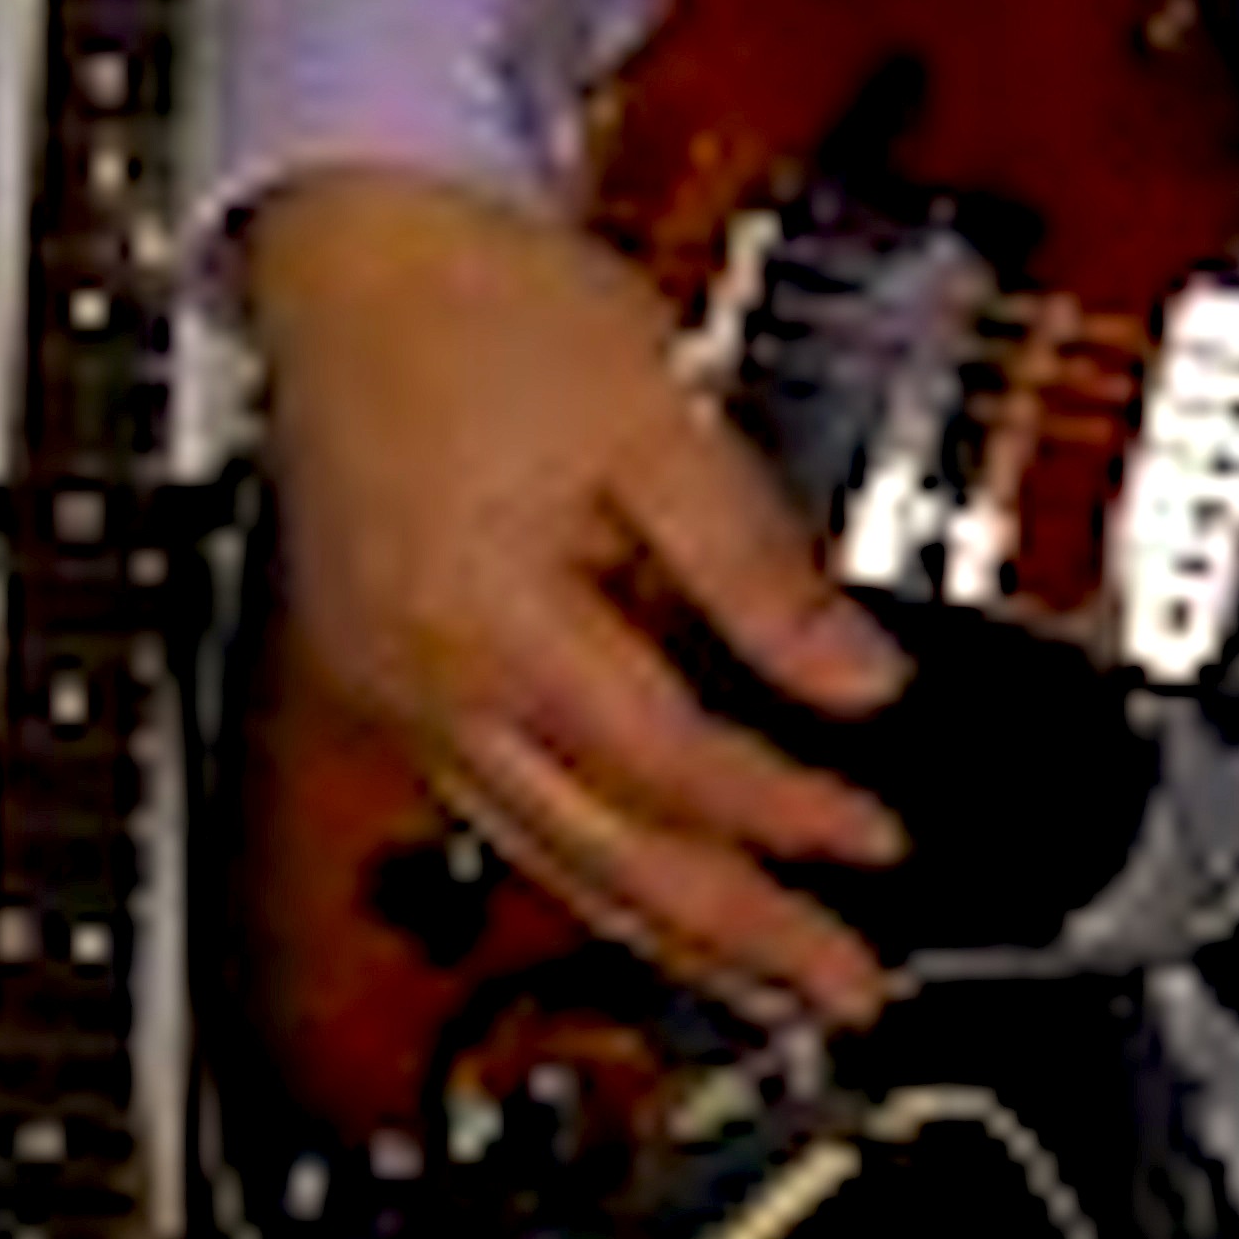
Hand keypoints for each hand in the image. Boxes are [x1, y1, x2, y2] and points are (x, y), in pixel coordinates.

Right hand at [240, 163, 913, 1021]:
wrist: (356, 243)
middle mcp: (426, 683)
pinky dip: (591, 857)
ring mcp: (395, 689)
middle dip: (732, 938)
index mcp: (490, 624)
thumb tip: (858, 678)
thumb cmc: (481, 305)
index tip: (882, 848)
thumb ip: (758, 566)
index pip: (672, 766)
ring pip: (545, 850)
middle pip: (602, 852)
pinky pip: (503, 802)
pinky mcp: (390, 670)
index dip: (788, 817)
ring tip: (765, 986)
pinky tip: (646, 885)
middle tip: (840, 994)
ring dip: (661, 927)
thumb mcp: (657, 419)